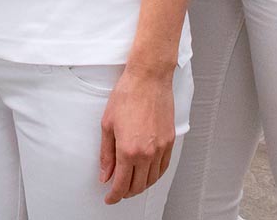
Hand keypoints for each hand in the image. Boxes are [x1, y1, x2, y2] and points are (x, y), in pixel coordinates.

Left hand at [99, 68, 176, 203]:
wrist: (149, 79)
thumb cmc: (128, 95)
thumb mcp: (107, 124)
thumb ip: (106, 154)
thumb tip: (105, 173)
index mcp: (128, 150)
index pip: (121, 184)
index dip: (114, 195)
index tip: (110, 198)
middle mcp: (147, 153)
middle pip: (137, 185)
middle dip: (126, 192)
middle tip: (118, 191)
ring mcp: (161, 148)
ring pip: (152, 179)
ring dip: (141, 186)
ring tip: (131, 183)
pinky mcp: (170, 142)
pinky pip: (164, 167)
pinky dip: (155, 175)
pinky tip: (148, 174)